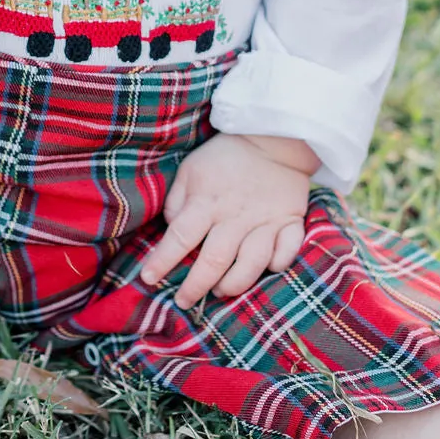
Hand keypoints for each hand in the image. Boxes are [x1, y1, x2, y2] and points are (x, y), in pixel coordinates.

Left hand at [139, 133, 316, 308]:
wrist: (273, 137)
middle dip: (195, 287)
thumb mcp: (191, 169)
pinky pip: (287, 252)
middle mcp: (235, 217)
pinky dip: (277, 265)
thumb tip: (171, 228)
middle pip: (213, 261)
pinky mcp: (291, 222)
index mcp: (207, 202)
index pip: (180, 237)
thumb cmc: (225, 156)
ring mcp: (265, 222)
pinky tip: (266, 270)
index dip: (162, 261)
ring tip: (220, 292)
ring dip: (234, 284)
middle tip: (183, 301)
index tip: (148, 279)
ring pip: (251, 264)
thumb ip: (177, 201)